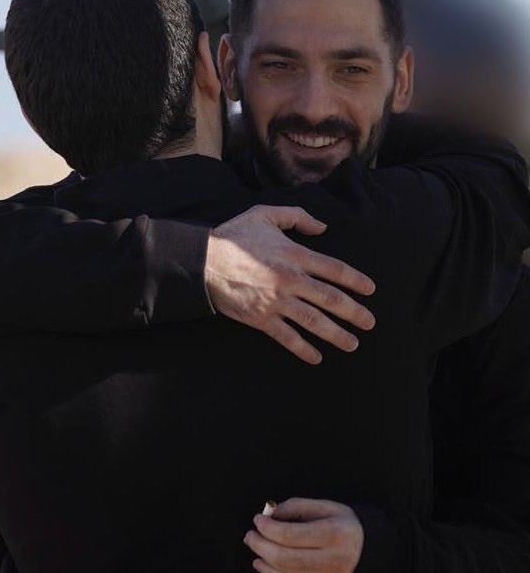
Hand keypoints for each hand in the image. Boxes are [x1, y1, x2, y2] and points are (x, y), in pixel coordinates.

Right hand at [205, 205, 375, 364]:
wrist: (203, 261)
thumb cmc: (234, 235)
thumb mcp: (265, 214)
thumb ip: (297, 217)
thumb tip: (323, 228)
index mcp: (293, 254)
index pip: (334, 269)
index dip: (355, 280)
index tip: (370, 290)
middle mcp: (289, 279)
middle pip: (330, 299)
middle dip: (354, 312)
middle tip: (370, 323)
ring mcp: (275, 301)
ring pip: (313, 321)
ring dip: (335, 334)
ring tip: (352, 344)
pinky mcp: (260, 318)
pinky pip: (286, 337)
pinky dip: (302, 349)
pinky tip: (317, 358)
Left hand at [243, 498, 363, 572]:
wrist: (374, 554)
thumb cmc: (346, 524)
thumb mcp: (327, 506)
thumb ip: (297, 506)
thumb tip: (271, 514)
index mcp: (334, 534)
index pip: (291, 535)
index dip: (269, 527)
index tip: (257, 519)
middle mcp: (332, 560)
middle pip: (285, 556)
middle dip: (261, 544)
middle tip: (250, 534)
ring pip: (286, 572)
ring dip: (264, 558)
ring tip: (253, 544)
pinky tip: (261, 563)